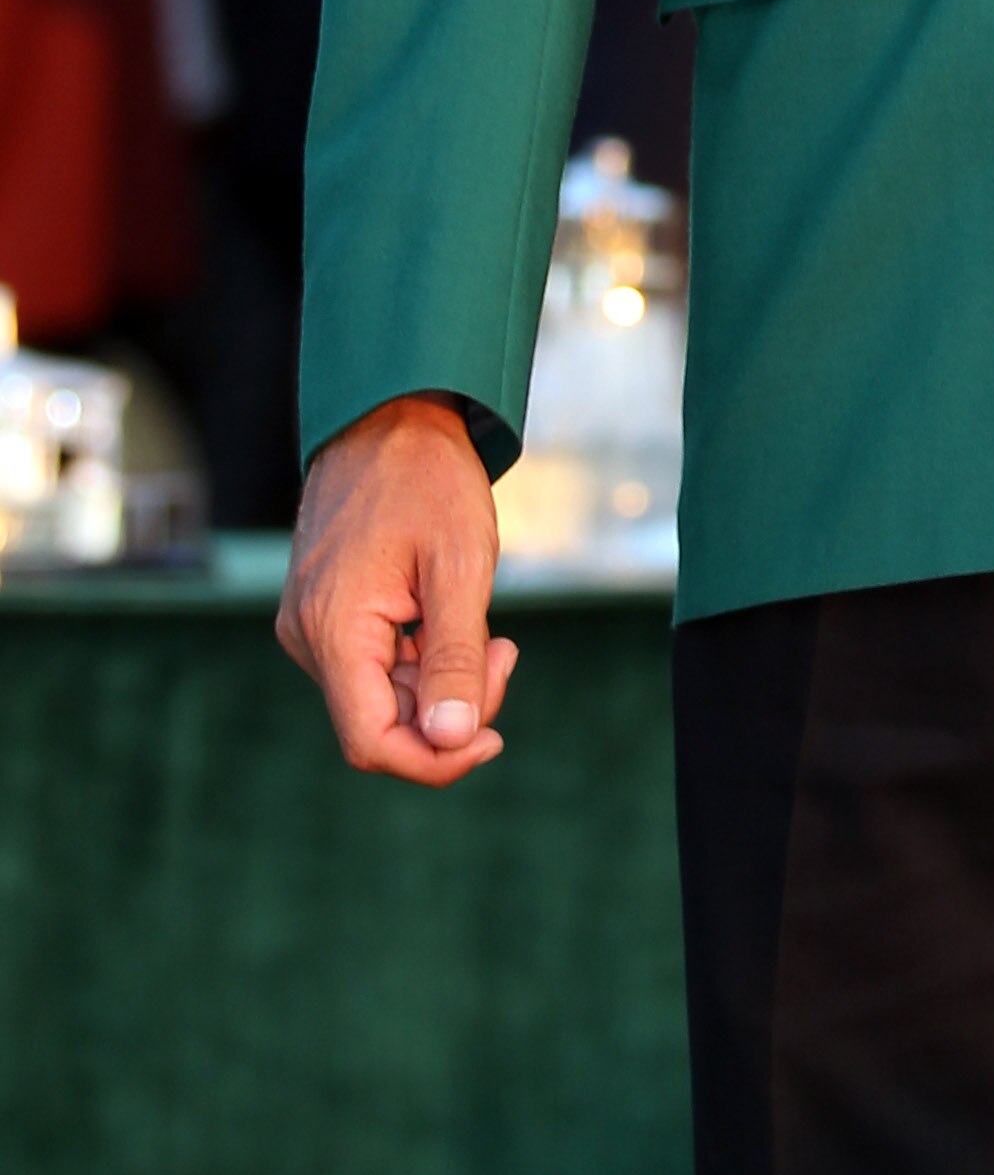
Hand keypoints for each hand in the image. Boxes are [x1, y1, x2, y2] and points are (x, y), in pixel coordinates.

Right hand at [277, 394, 517, 786]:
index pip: (371, 743)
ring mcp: (311, 625)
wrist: (391, 414)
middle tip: (506, 651)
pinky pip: (373, 664)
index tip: (492, 738)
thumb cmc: (428, 479)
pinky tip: (451, 618)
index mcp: (332, 630)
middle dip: (450, 709)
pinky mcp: (325, 613)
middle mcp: (307, 637)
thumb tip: (453, 740)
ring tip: (487, 626)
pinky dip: (420, 657)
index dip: (435, 760)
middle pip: (380, 723)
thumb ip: (454, 658)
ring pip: (380, 695)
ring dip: (439, 680)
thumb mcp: (460, 566)